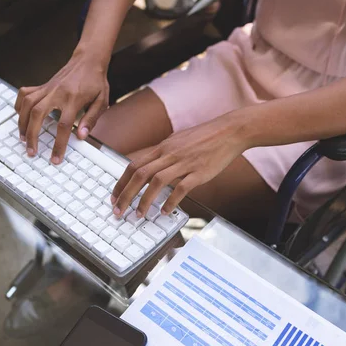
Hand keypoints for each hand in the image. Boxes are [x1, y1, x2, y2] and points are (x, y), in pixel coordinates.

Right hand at [15, 50, 108, 163]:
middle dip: (32, 135)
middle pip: (38, 115)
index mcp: (73, 99)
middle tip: (31, 151)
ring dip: (23, 123)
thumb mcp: (101, 101)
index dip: (58, 144)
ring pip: (27, 105)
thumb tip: (81, 136)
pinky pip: (24, 94)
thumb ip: (91, 119)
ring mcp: (47, 88)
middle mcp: (57, 93)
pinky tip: (21, 117)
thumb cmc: (96, 81)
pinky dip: (20, 106)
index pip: (63, 126)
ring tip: (23, 138)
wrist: (88, 60)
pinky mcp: (42, 85)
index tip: (55, 158)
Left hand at [111, 115, 249, 217]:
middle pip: (140, 174)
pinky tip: (165, 211)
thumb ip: (164, 154)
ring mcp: (185, 162)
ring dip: (144, 200)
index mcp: (163, 147)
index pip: (134, 165)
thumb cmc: (205, 137)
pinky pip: (181, 188)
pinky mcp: (199, 172)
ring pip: (157, 182)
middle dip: (126, 195)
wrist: (230, 131)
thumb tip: (150, 166)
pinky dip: (171, 201)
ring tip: (139, 215)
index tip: (115, 197)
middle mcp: (170, 154)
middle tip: (118, 210)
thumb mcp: (178, 141)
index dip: (121, 182)